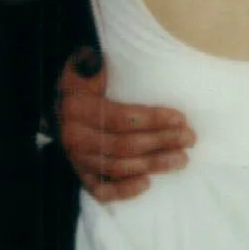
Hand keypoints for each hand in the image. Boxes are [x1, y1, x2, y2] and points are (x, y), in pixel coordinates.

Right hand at [56, 48, 193, 201]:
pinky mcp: (80, 175)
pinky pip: (101, 190)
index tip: (180, 119)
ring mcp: (77, 159)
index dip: (152, 120)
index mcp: (77, 108)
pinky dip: (122, 191)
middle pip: (123, 145)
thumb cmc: (83, 85)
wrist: (59, 105)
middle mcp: (74, 137)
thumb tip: (98, 59)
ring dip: (152, 165)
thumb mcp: (85, 69)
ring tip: (181, 159)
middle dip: (160, 142)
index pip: (120, 118)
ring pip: (118, 167)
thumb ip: (93, 64)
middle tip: (189, 139)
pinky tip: (146, 184)